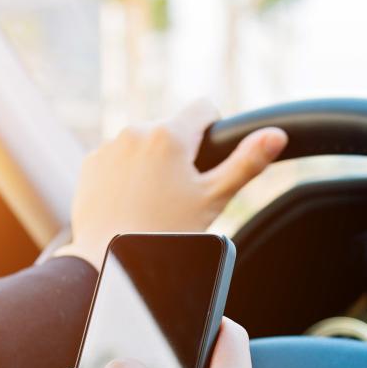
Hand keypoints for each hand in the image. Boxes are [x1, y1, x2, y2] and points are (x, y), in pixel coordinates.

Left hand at [55, 99, 286, 268]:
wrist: (111, 259)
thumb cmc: (166, 233)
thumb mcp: (213, 199)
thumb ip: (246, 163)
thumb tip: (277, 135)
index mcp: (170, 135)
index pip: (204, 108)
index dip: (213, 131)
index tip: (208, 159)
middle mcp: (135, 131)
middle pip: (171, 128)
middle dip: (179, 152)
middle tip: (179, 193)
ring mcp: (109, 147)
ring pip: (143, 144)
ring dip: (151, 162)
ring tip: (152, 202)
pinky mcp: (90, 164)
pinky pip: (116, 158)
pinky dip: (125, 173)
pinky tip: (129, 203)